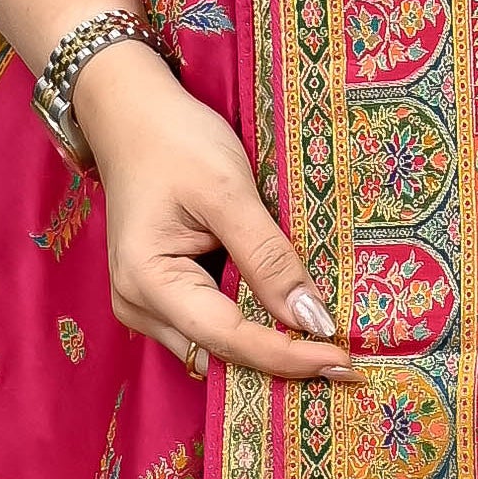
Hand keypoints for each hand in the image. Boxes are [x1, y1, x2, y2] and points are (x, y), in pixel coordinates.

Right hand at [74, 42, 352, 384]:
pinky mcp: (163, 295)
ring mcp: (147, 304)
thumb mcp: (228, 192)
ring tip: (325, 343)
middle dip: (280, 362)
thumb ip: (269, 258)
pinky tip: (291, 320)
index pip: (227, 338)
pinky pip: (212, 327)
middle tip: (345, 365)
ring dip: (268, 347)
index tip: (341, 359)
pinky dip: (252, 325)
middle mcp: (139, 305)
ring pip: (216, 348)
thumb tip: (311, 319)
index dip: (286, 355)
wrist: (132, 113)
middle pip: (219, 355)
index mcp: (147, 281)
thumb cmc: (174, 141)